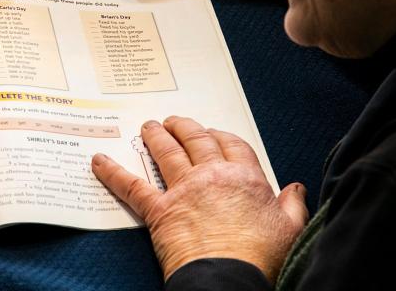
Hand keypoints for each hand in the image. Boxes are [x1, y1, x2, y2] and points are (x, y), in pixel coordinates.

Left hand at [92, 117, 307, 282]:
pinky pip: (132, 186)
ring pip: (166, 152)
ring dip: (156, 136)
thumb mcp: (289, 229)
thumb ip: (293, 205)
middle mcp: (212, 176)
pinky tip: (99, 161)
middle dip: (184, 126)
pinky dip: (113, 172)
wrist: (228, 279)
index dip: (221, 136)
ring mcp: (184, 190)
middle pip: (196, 139)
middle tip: (175, 121)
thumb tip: (295, 188)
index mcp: (245, 177)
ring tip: (149, 126)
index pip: (231, 144)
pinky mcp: (159, 211)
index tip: (214, 133)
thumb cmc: (260, 258)